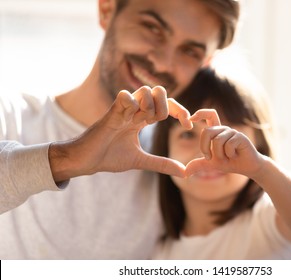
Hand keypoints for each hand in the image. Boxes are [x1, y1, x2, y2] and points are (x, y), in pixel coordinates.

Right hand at [50, 86, 191, 181]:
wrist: (86, 161)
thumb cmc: (109, 157)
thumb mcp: (141, 161)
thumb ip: (162, 164)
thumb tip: (184, 173)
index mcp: (142, 119)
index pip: (167, 105)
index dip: (181, 112)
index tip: (189, 125)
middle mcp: (135, 111)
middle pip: (159, 92)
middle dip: (168, 106)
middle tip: (162, 123)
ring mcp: (123, 110)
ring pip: (145, 91)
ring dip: (152, 106)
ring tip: (145, 122)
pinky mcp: (111, 113)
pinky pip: (125, 97)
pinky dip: (132, 106)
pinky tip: (130, 119)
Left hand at [185, 109, 263, 178]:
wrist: (247, 168)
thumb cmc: (230, 163)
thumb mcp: (211, 165)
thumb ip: (199, 165)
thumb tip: (185, 173)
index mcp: (216, 132)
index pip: (209, 115)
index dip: (200, 113)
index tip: (191, 119)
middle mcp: (223, 129)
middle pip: (207, 131)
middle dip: (204, 147)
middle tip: (209, 158)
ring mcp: (232, 132)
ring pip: (217, 141)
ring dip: (220, 155)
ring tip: (227, 158)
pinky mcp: (240, 137)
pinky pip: (228, 145)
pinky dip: (229, 155)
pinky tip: (235, 156)